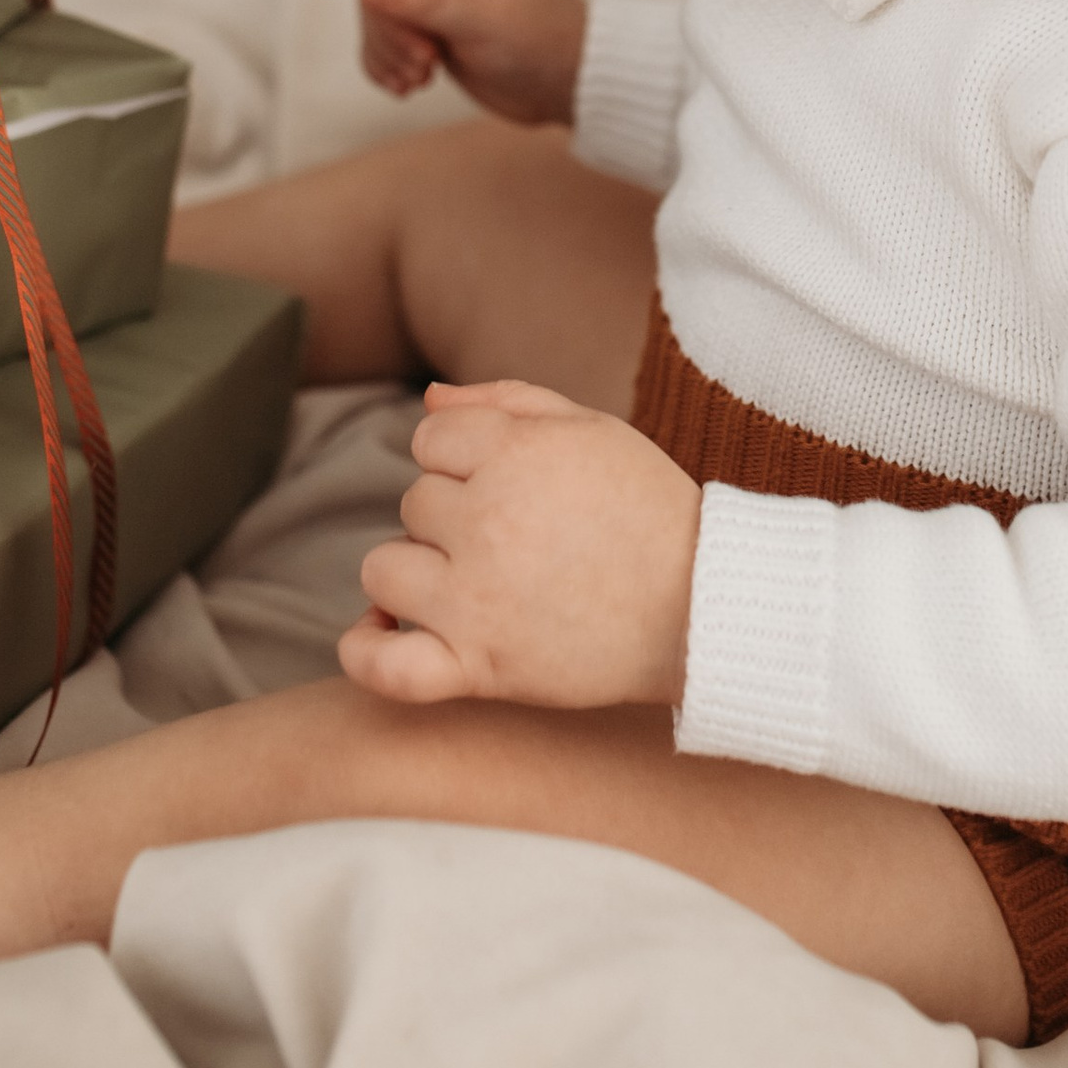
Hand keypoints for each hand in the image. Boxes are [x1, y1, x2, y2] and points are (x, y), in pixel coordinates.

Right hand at [315, 0, 588, 123]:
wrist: (577, 84)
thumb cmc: (545, 39)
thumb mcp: (484, 18)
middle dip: (387, 25)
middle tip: (424, 60)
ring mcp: (439, 5)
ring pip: (379, 16)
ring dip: (388, 51)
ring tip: (421, 78)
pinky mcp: (436, 39)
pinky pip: (387, 46)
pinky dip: (387, 66)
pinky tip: (408, 89)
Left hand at [338, 380, 699, 710]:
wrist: (702, 607)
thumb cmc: (649, 511)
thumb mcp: (592, 430)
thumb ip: (507, 401)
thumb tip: (427, 401)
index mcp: (515, 452)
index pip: (430, 441)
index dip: (464, 460)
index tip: (510, 487)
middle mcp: (487, 520)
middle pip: (414, 504)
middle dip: (455, 516)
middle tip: (519, 541)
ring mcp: (477, 599)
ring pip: (384, 570)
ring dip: (415, 574)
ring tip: (469, 584)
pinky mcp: (480, 666)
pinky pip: (384, 666)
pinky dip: (365, 651)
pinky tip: (378, 631)